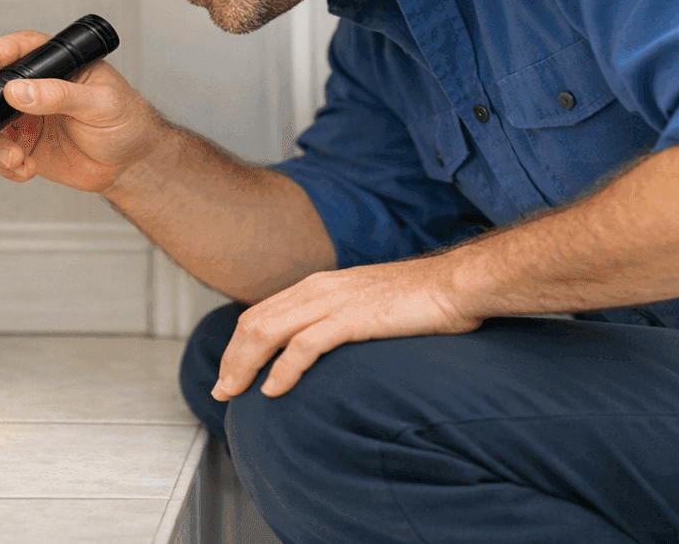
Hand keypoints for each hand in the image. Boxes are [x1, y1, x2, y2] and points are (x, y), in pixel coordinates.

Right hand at [0, 30, 163, 192]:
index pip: (7, 52)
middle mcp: (31, 84)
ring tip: (17, 158)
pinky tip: (28, 169)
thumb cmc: (127, 120)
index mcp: (51, 61)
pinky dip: (6, 165)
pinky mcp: (22, 144)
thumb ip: (60, 95)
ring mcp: (23, 115)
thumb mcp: (101, 105)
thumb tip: (17, 90)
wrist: (132, 163)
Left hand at [211, 257, 480, 399]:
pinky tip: (275, 390)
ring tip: (236, 393)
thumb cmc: (421, 300)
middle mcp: (319, 289)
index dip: (238, 344)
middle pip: (255, 323)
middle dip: (232, 359)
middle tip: (222, 391)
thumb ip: (341, 318)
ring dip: (246, 366)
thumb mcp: (368, 305)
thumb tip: (323, 345)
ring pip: (269, 332)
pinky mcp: (352, 318)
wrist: (456, 285)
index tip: (229, 373)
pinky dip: (283, 369)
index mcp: (320, 285)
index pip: (261, 313)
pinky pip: (304, 346)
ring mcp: (334, 301)